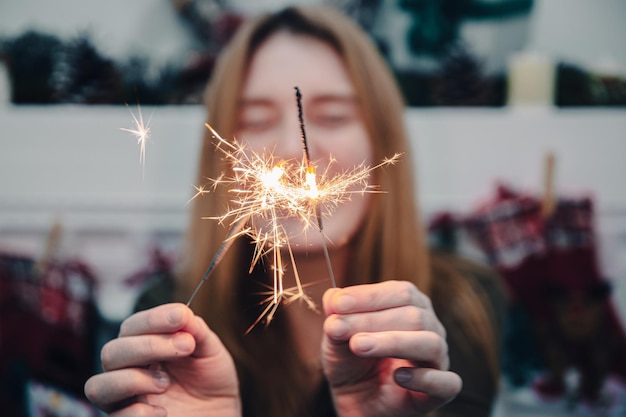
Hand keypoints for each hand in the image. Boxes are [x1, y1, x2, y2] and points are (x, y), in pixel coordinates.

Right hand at [84, 303, 240, 416]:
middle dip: (148, 346)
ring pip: (98, 386)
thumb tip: (182, 313)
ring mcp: (125, 399)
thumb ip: (196, 331)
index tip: (180, 316)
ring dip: (133, 379)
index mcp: (144, 345)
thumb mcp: (210, 351)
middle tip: (185, 347)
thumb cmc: (210, 379)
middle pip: (111, 352)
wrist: (220, 412)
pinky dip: (137, 412)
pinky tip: (163, 411)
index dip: (153, 319)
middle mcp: (127, 370)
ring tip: (165, 384)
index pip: (132, 326)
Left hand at [322, 281, 461, 416]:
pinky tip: (398, 376)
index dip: (369, 296)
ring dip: (392, 342)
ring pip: (430, 343)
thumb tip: (333, 296)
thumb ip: (336, 316)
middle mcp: (430, 328)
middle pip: (414, 315)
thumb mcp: (336, 337)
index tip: (339, 304)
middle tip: (339, 329)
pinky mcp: (440, 391)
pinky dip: (424, 378)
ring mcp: (437, 359)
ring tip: (358, 346)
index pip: (400, 292)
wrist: (355, 401)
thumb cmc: (352, 361)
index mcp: (410, 306)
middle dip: (372, 320)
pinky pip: (446, 382)